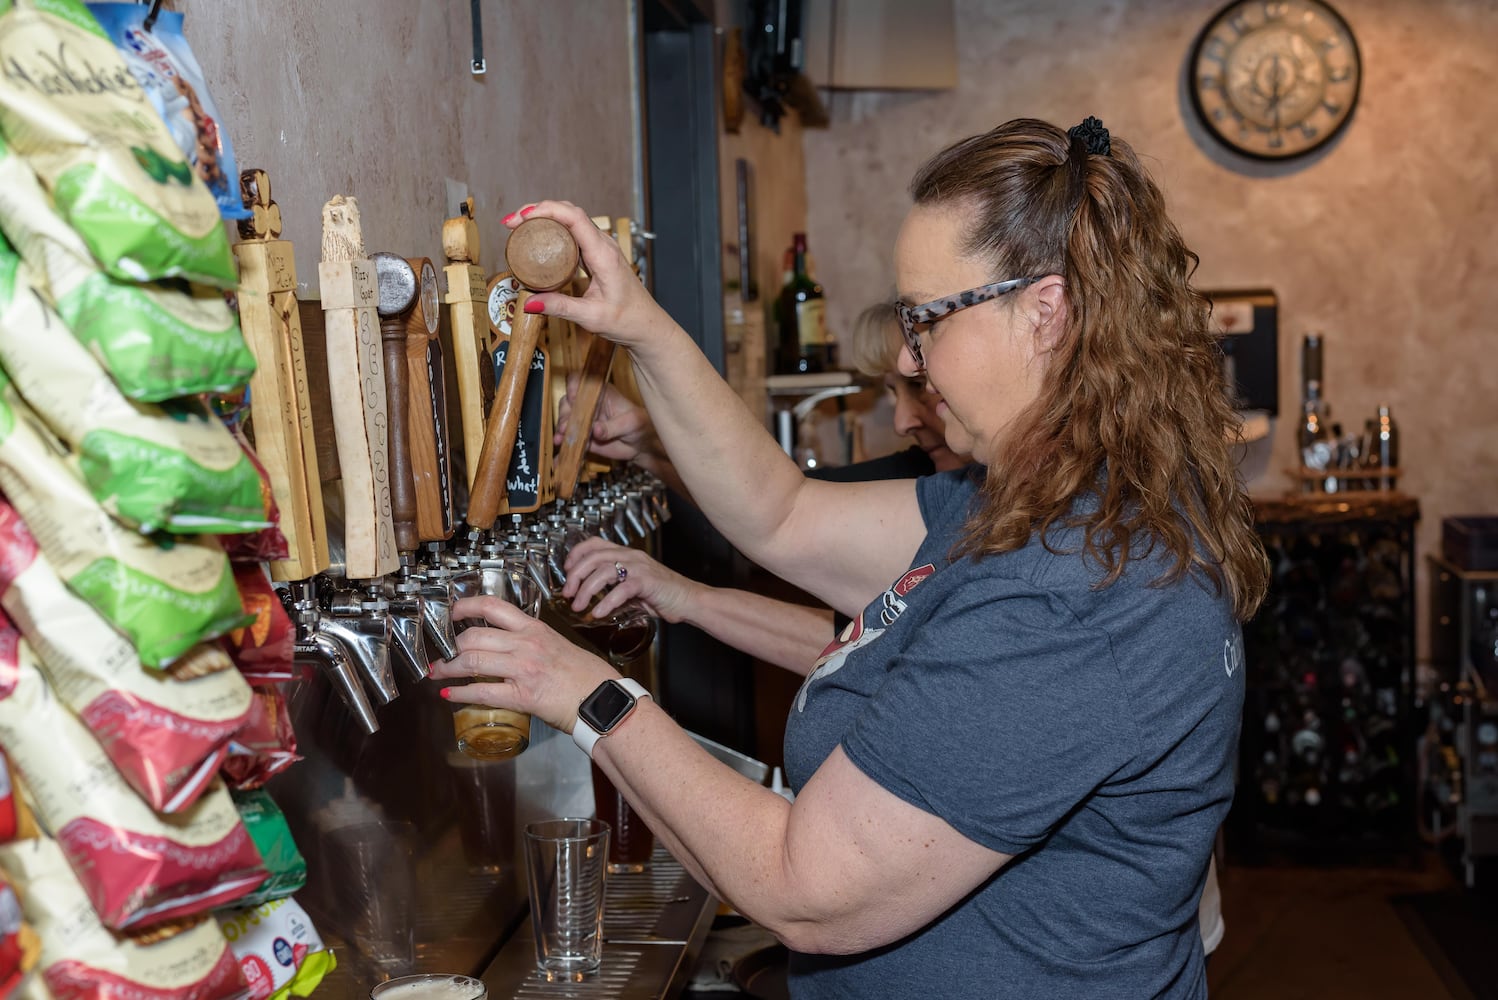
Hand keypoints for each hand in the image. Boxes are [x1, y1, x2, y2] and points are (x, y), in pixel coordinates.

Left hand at [429, 596, 616, 733]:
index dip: (465, 607)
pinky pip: (481, 692)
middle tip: (441, 652)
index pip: (492, 607)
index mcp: (534, 629)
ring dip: (447, 668)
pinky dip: (460, 694)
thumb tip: (503, 646)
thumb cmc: (584, 675)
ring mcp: (523, 669)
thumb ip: (529, 642)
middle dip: (450, 646)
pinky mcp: (522, 696)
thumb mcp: (556, 644)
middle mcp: (526, 644)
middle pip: (474, 636)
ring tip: (438, 672)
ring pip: (471, 662)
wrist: (602, 699)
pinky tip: (450, 694)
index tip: (451, 611)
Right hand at [501, 201, 670, 351]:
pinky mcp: (598, 254)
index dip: (546, 211)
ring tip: (519, 226)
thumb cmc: (627, 320)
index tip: (522, 218)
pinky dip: (554, 228)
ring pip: (571, 219)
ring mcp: (602, 247)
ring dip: (545, 217)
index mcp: (604, 254)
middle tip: (512, 223)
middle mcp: (604, 245)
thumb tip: (529, 302)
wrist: (647, 326)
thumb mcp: (591, 316)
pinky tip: (539, 237)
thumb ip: (560, 307)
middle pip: (569, 212)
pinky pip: (574, 232)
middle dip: (538, 210)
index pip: (574, 218)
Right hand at [554, 372, 661, 463]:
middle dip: (565, 414)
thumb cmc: (640, 425)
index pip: (581, 381)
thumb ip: (612, 427)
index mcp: (601, 392)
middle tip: (567, 426)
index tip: (573, 399)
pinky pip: (570, 438)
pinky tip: (560, 446)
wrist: (642, 446)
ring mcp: (584, 420)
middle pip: (568, 402)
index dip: (574, 387)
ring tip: (562, 437)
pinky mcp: (583, 435)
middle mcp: (589, 404)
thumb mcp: (630, 423)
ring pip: (566, 419)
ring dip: (562, 428)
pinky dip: (563, 442)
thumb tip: (595, 429)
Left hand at [561, 536, 703, 622]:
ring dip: (586, 590)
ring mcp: (639, 568)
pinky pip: (621, 589)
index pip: (595, 543)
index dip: (576, 554)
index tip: (566, 570)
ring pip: (603, 571)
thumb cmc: (663, 595)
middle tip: (568, 594)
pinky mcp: (647, 582)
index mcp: (627, 555)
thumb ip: (613, 590)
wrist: (689, 600)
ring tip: (579, 606)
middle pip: (593, 557)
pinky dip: (606, 602)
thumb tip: (591, 602)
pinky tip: (598, 613)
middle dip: (575, 575)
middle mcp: (631, 556)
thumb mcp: (632, 589)